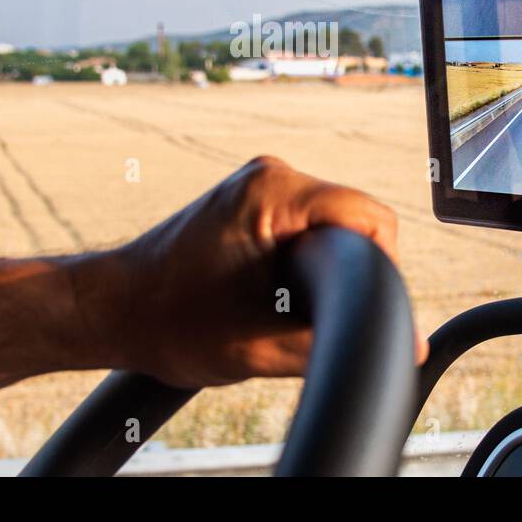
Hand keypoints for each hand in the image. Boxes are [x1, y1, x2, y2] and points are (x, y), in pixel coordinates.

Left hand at [96, 156, 426, 387]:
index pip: (372, 218)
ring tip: (292, 308)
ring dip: (326, 269)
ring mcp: (259, 184)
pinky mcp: (252, 202)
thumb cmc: (170, 322)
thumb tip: (408, 347)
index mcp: (274, 191)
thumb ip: (338, 342)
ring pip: (333, 227)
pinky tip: (279, 295)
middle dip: (351, 273)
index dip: (383, 269)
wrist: (113, 311)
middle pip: (355, 220)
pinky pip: (307, 228)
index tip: (363, 310)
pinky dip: (305, 263)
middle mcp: (270, 174)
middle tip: (319, 318)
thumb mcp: (263, 345)